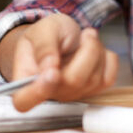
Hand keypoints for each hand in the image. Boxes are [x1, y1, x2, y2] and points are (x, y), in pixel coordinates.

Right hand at [0, 13, 117, 111]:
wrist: (60, 35)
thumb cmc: (46, 34)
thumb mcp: (41, 31)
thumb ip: (43, 48)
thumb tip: (49, 69)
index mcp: (25, 80)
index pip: (24, 101)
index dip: (38, 92)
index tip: (52, 73)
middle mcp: (48, 93)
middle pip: (73, 82)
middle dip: (86, 52)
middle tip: (86, 33)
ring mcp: (71, 95)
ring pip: (94, 79)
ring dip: (97, 51)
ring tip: (87, 38)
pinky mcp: (91, 91)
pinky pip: (108, 79)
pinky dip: (108, 59)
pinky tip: (96, 50)